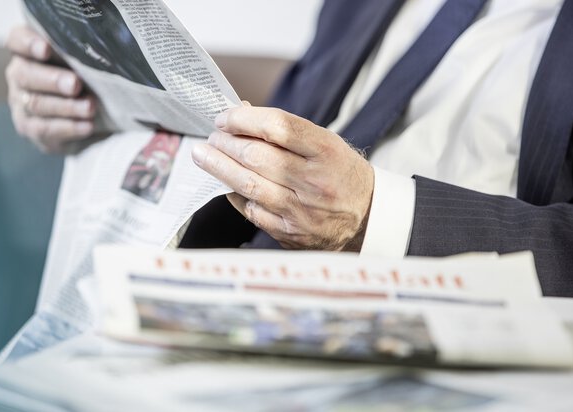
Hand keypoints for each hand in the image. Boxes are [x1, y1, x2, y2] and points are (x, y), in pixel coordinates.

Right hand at [5, 26, 96, 152]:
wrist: (87, 116)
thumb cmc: (85, 78)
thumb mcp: (83, 62)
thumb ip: (81, 55)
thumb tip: (99, 53)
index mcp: (27, 50)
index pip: (17, 40)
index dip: (28, 43)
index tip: (46, 48)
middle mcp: (18, 74)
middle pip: (26, 74)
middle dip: (53, 80)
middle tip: (75, 84)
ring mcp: (20, 102)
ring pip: (36, 104)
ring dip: (66, 106)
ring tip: (89, 107)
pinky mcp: (29, 127)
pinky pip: (45, 129)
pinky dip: (69, 127)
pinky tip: (87, 126)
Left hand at [191, 106, 373, 251]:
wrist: (368, 219)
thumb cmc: (340, 174)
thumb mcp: (324, 144)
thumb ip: (284, 131)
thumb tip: (240, 113)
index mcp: (326, 151)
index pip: (278, 126)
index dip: (243, 118)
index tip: (225, 118)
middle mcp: (314, 181)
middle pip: (256, 155)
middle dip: (225, 142)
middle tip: (212, 137)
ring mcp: (301, 210)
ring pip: (247, 184)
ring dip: (219, 166)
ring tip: (204, 154)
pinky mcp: (290, 232)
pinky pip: (251, 210)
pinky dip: (235, 194)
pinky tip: (226, 183)